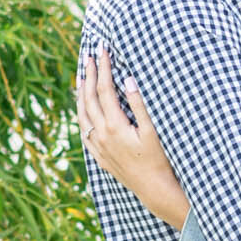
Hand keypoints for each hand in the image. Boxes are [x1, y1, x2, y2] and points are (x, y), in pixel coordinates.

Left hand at [76, 46, 190, 230]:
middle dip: (88, 74)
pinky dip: (81, 113)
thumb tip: (127, 79)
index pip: (104, 89)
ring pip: (82, 113)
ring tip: (81, 75)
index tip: (102, 51)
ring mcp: (97, 146)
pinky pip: (83, 129)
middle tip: (88, 56)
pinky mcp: (98, 155)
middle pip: (89, 98)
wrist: (154, 190)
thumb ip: (139, 104)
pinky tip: (82, 106)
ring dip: (80, 92)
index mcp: (114, 126)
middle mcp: (101, 135)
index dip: (102, 68)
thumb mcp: (153, 130)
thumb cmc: (159, 160)